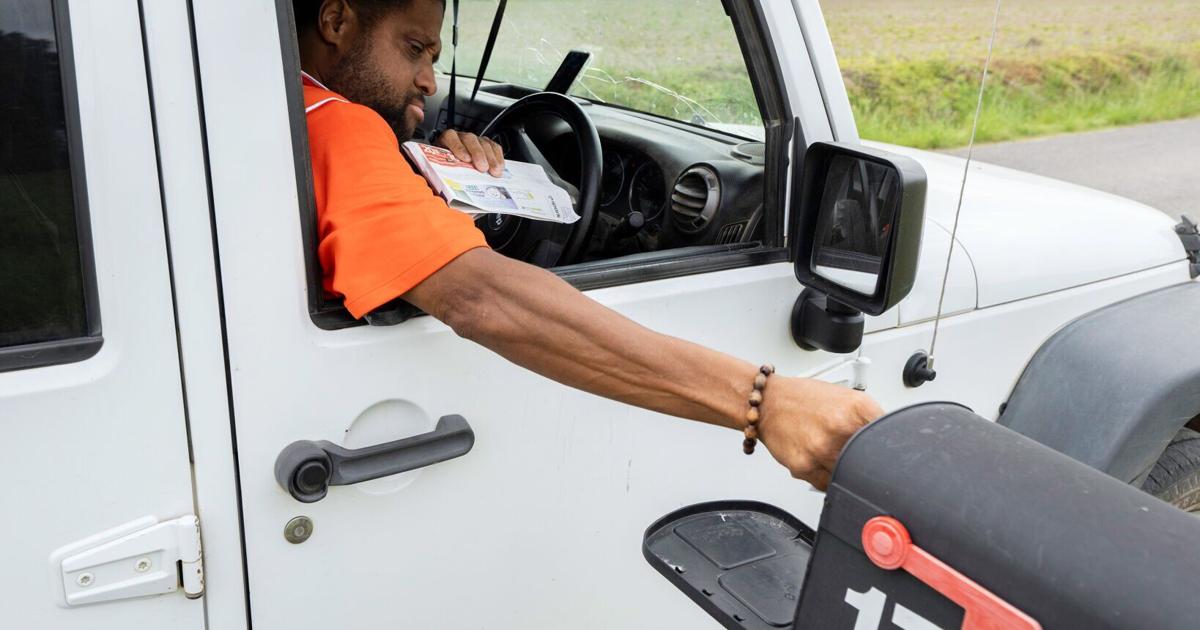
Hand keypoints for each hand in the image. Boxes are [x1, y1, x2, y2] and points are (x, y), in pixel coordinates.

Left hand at [434, 129, 504, 176]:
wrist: (452, 170)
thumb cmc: (446, 171)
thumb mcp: (443, 173)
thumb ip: (445, 177)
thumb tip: (448, 190)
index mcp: (445, 142)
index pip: (450, 138)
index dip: (458, 147)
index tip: (466, 159)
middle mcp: (460, 138)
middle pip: (470, 139)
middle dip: (478, 153)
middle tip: (483, 168)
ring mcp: (474, 140)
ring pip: (484, 143)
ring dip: (491, 158)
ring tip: (494, 171)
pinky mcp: (486, 144)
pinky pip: (494, 146)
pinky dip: (498, 157)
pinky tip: (500, 167)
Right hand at [756, 377, 883, 490]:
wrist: (768, 403)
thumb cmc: (805, 399)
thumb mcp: (847, 398)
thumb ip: (870, 420)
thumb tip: (892, 440)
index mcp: (857, 408)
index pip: (890, 438)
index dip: (893, 452)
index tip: (891, 458)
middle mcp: (840, 427)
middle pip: (871, 463)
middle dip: (868, 464)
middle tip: (863, 462)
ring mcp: (821, 449)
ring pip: (849, 477)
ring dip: (847, 472)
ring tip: (836, 456)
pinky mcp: (804, 467)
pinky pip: (827, 485)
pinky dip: (828, 479)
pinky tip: (821, 461)